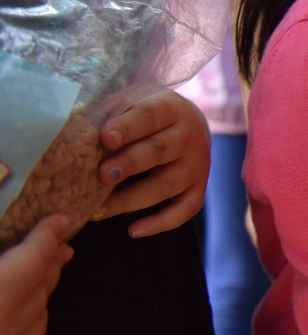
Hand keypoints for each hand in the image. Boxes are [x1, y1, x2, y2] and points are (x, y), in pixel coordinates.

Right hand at [0, 215, 74, 334]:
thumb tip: (3, 264)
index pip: (31, 260)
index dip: (47, 236)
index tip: (63, 218)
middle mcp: (6, 330)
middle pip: (39, 290)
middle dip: (50, 263)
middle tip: (59, 243)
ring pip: (36, 323)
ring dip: (41, 296)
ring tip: (44, 276)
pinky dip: (25, 329)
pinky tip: (18, 324)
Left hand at [95, 90, 210, 237]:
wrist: (189, 126)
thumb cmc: (148, 116)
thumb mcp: (136, 102)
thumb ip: (114, 112)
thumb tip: (81, 125)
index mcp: (171, 109)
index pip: (149, 117)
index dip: (127, 127)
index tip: (105, 137)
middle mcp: (190, 137)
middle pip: (159, 151)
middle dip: (130, 164)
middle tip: (102, 175)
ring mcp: (197, 166)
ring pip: (167, 185)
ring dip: (132, 199)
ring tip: (99, 209)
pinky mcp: (199, 189)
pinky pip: (185, 210)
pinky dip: (161, 223)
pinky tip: (133, 231)